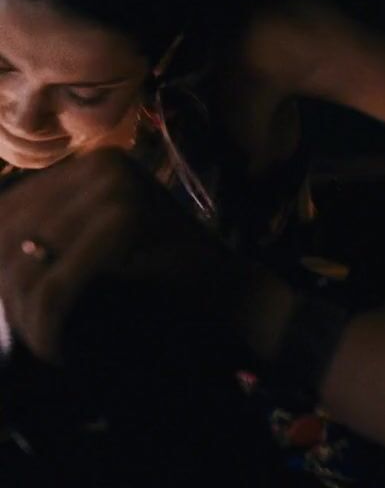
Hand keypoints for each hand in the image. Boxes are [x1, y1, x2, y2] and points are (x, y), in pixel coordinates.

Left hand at [0, 150, 244, 363]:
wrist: (231, 289)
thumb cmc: (166, 272)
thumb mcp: (101, 242)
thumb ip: (52, 236)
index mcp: (94, 163)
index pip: (8, 207)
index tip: (4, 305)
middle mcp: (102, 165)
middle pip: (9, 233)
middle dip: (6, 290)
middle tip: (19, 331)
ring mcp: (115, 190)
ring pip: (25, 264)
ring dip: (24, 315)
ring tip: (39, 345)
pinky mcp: (123, 225)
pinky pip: (57, 287)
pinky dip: (47, 325)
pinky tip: (55, 350)